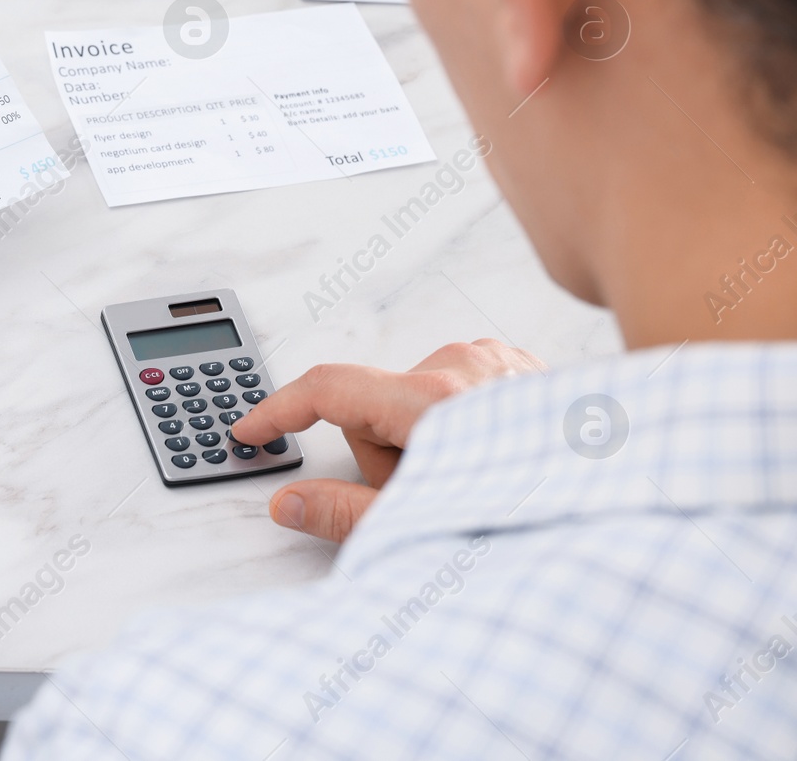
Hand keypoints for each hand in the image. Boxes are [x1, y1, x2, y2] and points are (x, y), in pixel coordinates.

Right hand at [231, 339, 543, 542]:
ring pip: (414, 394)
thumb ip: (344, 512)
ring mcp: (498, 359)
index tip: (249, 429)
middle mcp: (465, 365)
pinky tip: (491, 455)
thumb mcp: (426, 524)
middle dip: (384, 451)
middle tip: (426, 492)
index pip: (328, 389)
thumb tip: (288, 503)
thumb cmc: (540, 512)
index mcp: (434, 400)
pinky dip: (459, 421)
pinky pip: (457, 386)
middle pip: (373, 402)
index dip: (277, 411)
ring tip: (471, 478)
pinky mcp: (521, 363)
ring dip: (423, 437)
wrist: (636, 497)